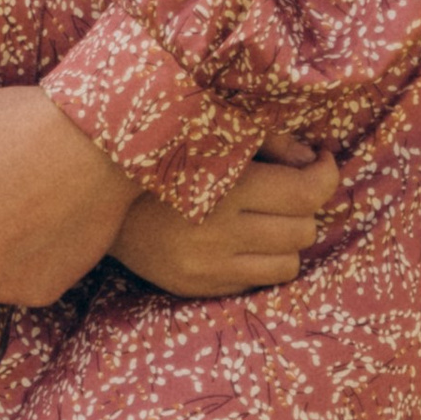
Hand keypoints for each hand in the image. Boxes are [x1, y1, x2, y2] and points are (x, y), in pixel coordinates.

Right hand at [110, 137, 339, 297]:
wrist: (95, 193)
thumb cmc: (162, 153)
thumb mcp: (213, 131)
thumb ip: (269, 142)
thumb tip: (313, 163)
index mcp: (223, 185)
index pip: (306, 193)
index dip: (326, 175)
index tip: (321, 160)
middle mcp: (218, 233)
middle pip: (303, 230)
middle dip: (305, 206)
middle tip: (288, 185)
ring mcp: (208, 268)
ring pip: (288, 264)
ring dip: (287, 238)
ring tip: (267, 216)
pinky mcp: (197, 288)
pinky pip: (257, 283)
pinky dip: (261, 260)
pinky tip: (242, 237)